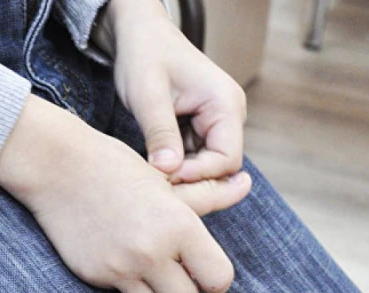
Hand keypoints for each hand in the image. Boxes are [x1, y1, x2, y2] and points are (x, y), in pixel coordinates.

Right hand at [0, 96, 250, 292]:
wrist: (58, 167)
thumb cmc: (117, 168)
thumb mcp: (166, 180)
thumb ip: (208, 195)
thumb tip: (246, 184)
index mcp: (179, 225)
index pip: (218, 279)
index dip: (214, 280)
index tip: (203, 272)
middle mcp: (153, 251)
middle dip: (183, 290)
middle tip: (172, 269)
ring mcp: (121, 267)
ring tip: (144, 265)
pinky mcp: (94, 275)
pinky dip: (125, 287)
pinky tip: (117, 259)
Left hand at [94, 0, 247, 183]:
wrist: (140, 35)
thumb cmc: (144, 55)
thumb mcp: (147, 95)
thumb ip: (160, 132)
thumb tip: (168, 170)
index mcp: (225, 103)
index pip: (227, 158)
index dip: (199, 174)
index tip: (165, 176)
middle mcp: (228, 114)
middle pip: (220, 166)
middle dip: (190, 177)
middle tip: (156, 182)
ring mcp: (217, 121)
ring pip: (207, 164)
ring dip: (182, 172)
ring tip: (153, 172)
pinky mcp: (202, 127)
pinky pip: (195, 156)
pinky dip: (177, 164)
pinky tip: (156, 163)